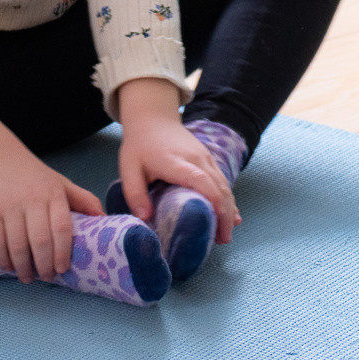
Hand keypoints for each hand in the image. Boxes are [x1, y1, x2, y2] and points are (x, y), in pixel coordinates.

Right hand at [0, 101, 103, 283]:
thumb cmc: (34, 176)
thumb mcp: (61, 183)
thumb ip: (83, 199)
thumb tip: (104, 218)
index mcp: (53, 194)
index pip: (62, 227)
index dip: (63, 251)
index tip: (64, 269)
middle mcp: (32, 200)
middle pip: (40, 240)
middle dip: (44, 265)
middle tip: (47, 278)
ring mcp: (9, 207)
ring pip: (17, 245)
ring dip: (23, 267)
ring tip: (28, 278)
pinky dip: (2, 259)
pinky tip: (9, 267)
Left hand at [115, 78, 239, 237]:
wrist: (153, 118)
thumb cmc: (140, 145)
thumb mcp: (128, 169)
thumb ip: (135, 194)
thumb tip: (146, 220)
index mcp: (178, 163)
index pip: (202, 182)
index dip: (213, 204)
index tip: (217, 226)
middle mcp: (198, 159)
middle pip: (220, 187)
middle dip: (225, 215)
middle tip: (224, 240)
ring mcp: (206, 158)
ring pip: (224, 185)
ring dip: (229, 209)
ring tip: (226, 235)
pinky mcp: (208, 159)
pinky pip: (222, 181)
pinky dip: (227, 199)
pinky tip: (230, 215)